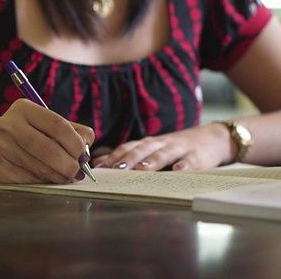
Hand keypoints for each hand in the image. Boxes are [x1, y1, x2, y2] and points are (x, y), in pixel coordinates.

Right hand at [0, 99, 94, 183]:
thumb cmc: (24, 135)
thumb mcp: (43, 124)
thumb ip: (71, 131)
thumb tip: (87, 150)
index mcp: (23, 108)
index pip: (58, 125)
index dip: (75, 143)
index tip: (83, 154)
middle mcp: (9, 125)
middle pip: (48, 148)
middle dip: (69, 164)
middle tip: (77, 171)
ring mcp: (1, 147)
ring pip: (39, 167)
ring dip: (58, 176)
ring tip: (65, 176)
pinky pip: (29, 180)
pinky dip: (43, 182)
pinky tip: (46, 178)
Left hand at [91, 123, 232, 170]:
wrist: (212, 138)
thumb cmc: (175, 147)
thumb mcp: (151, 149)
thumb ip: (127, 155)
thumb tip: (98, 162)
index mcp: (148, 143)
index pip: (127, 147)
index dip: (114, 157)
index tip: (99, 168)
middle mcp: (161, 143)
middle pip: (142, 150)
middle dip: (129, 159)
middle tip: (117, 169)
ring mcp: (179, 149)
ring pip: (164, 153)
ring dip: (152, 161)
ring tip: (141, 169)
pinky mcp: (198, 156)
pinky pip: (191, 161)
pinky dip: (185, 166)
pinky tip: (178, 171)